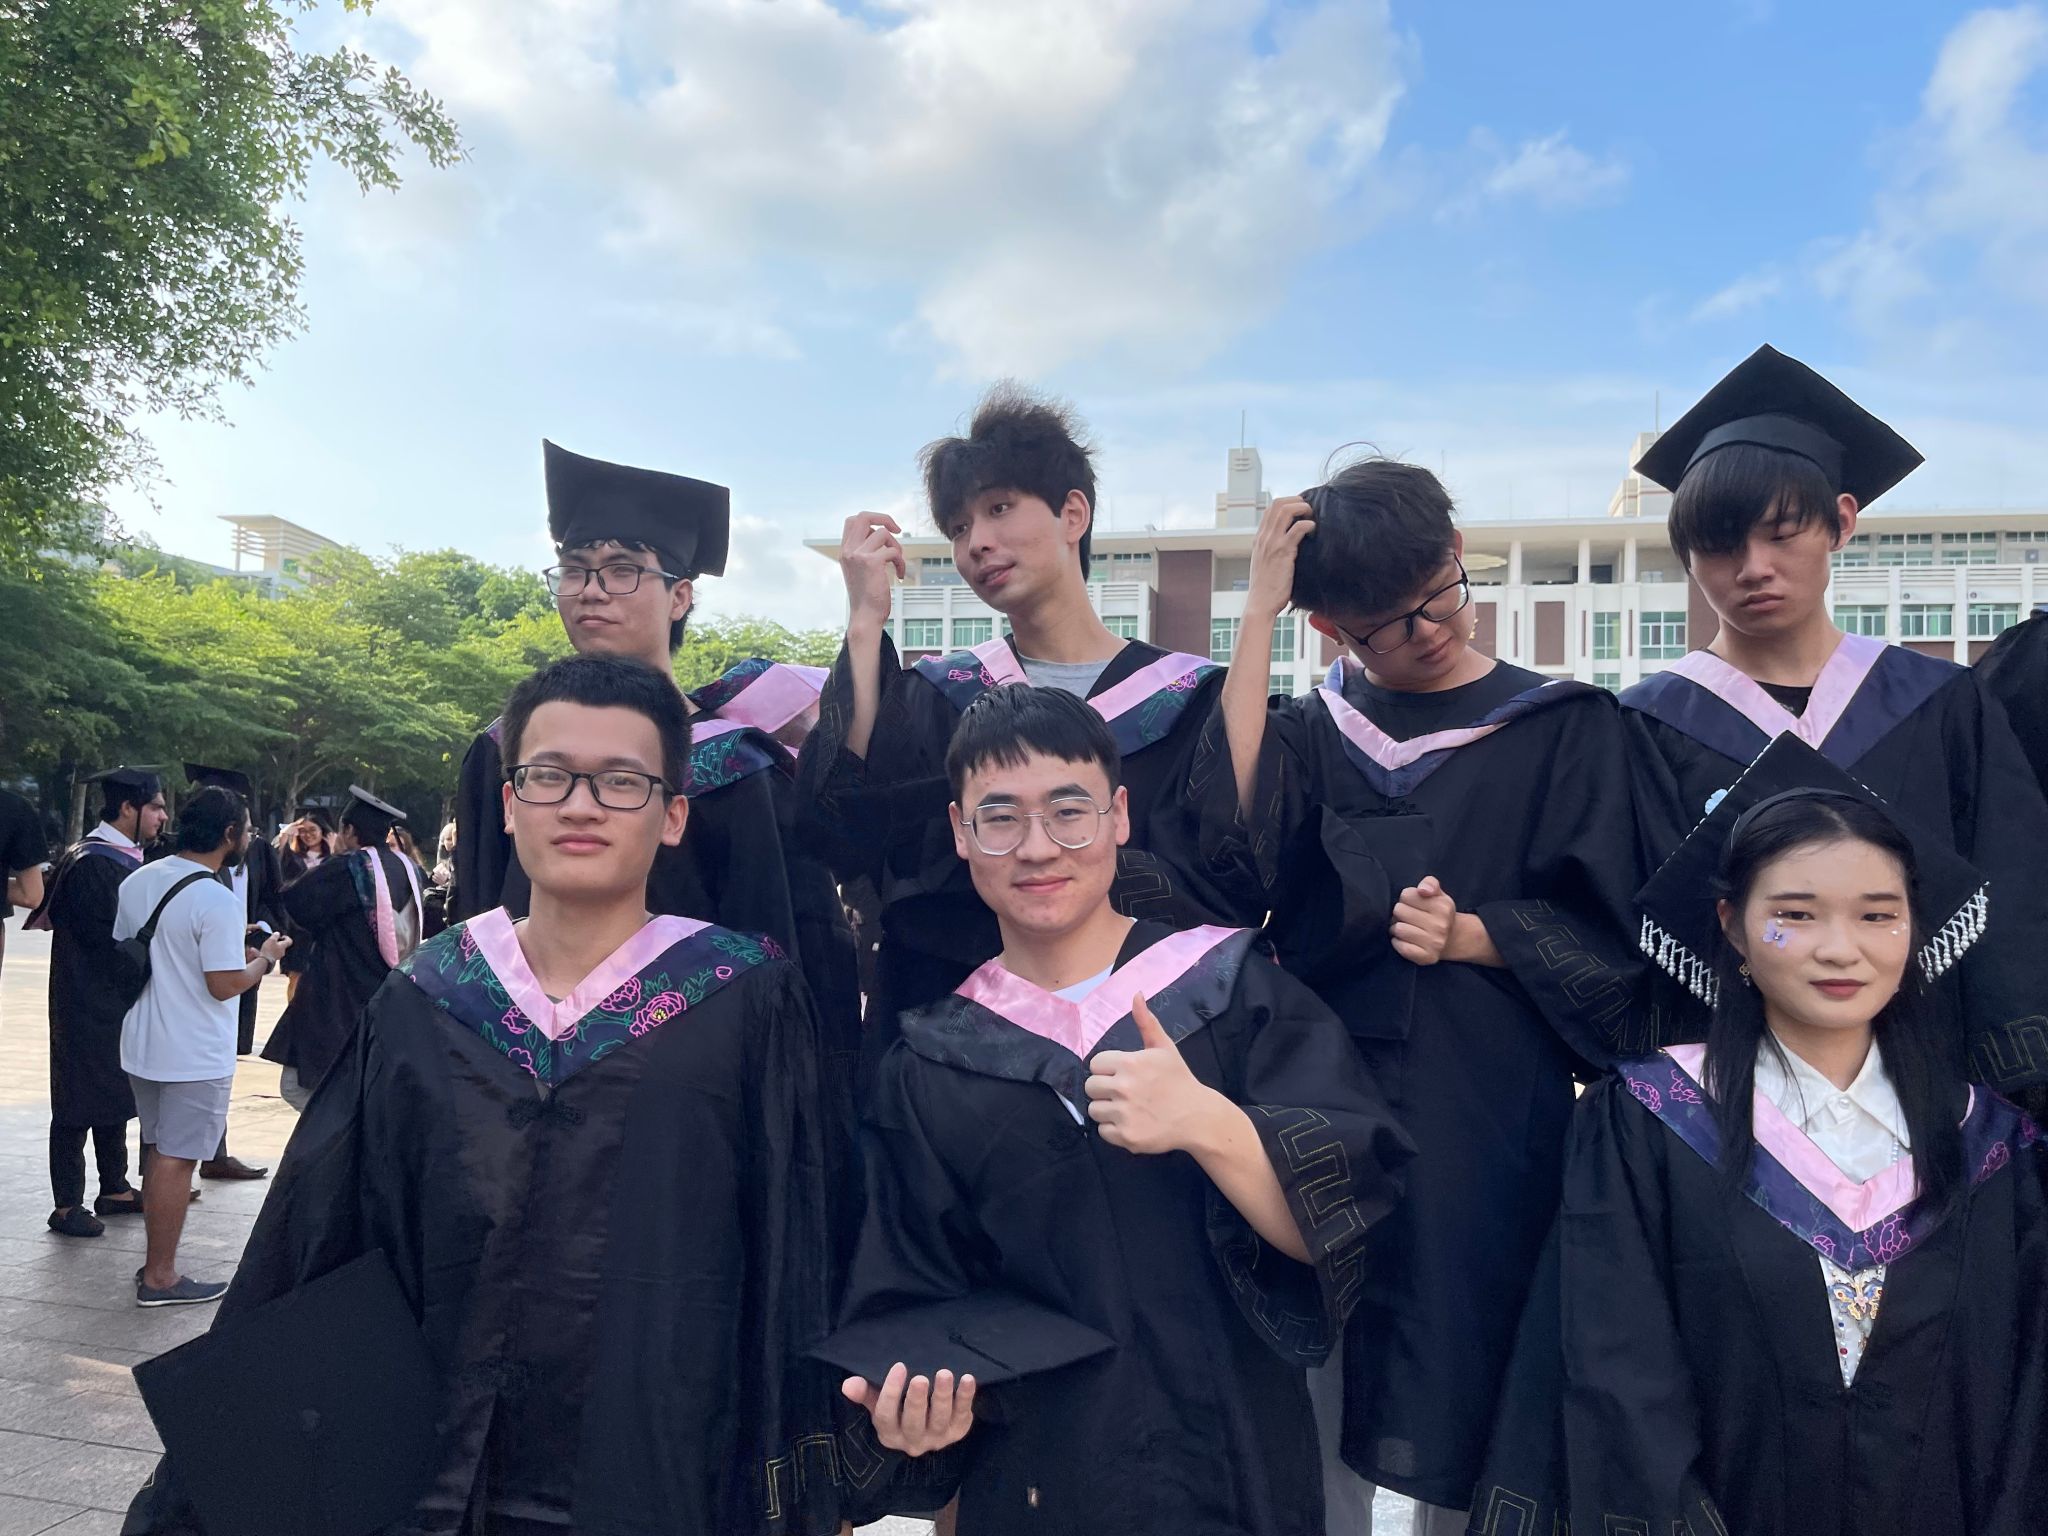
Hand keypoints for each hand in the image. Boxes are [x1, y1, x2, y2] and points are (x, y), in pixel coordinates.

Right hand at [259, 932, 292, 966]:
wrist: (265, 962)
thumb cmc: (269, 950)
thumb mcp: (271, 940)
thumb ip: (275, 936)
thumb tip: (278, 933)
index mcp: (283, 946)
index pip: (289, 941)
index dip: (287, 937)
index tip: (281, 936)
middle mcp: (282, 952)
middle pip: (283, 945)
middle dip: (278, 942)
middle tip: (272, 940)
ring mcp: (278, 956)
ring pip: (277, 950)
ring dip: (273, 947)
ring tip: (266, 945)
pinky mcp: (273, 960)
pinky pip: (272, 954)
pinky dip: (268, 951)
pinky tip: (261, 950)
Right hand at [840, 512, 905, 629]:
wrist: (865, 617)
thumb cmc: (867, 597)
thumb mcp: (860, 570)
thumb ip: (866, 552)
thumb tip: (882, 534)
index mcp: (845, 551)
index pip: (853, 521)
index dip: (872, 519)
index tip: (886, 529)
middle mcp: (848, 550)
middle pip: (863, 516)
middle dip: (884, 518)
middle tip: (897, 530)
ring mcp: (858, 555)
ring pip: (883, 533)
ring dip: (896, 546)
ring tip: (897, 563)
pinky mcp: (871, 562)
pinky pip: (893, 551)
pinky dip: (901, 562)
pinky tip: (900, 575)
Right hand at [841, 1363, 975, 1456]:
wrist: (928, 1426)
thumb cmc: (899, 1408)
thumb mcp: (879, 1402)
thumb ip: (865, 1392)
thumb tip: (848, 1384)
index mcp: (889, 1433)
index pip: (885, 1416)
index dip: (890, 1392)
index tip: (899, 1367)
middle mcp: (912, 1441)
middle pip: (914, 1422)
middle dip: (917, 1400)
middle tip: (921, 1378)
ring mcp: (937, 1438)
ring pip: (940, 1420)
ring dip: (943, 1396)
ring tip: (944, 1374)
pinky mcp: (958, 1431)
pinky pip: (963, 1415)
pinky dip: (966, 1398)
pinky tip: (967, 1379)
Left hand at [1085, 994, 1216, 1154]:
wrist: (1197, 1116)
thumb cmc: (1178, 1080)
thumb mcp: (1164, 1048)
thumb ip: (1146, 1022)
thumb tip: (1136, 994)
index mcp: (1130, 1063)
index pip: (1096, 1064)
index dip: (1108, 1069)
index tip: (1123, 1075)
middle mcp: (1124, 1088)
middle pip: (1090, 1087)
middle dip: (1104, 1089)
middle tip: (1124, 1093)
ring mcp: (1124, 1114)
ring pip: (1094, 1110)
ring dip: (1107, 1110)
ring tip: (1127, 1108)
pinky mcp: (1126, 1137)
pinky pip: (1103, 1132)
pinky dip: (1114, 1130)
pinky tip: (1131, 1123)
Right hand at [1245, 494, 1314, 621]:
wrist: (1260, 604)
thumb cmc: (1266, 589)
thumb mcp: (1265, 565)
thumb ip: (1273, 552)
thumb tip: (1289, 546)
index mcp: (1259, 539)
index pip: (1270, 509)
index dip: (1287, 503)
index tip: (1300, 509)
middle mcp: (1264, 537)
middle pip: (1278, 504)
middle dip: (1296, 501)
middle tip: (1309, 510)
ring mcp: (1272, 543)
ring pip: (1286, 510)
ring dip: (1303, 508)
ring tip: (1312, 516)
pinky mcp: (1283, 551)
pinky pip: (1298, 528)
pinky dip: (1309, 524)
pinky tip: (1314, 530)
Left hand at [1391, 876, 1456, 964]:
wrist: (1453, 939)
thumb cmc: (1439, 913)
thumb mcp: (1438, 894)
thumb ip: (1430, 883)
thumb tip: (1423, 890)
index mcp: (1443, 907)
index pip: (1406, 894)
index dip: (1407, 898)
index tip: (1414, 904)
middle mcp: (1441, 926)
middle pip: (1399, 911)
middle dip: (1400, 912)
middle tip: (1408, 917)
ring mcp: (1434, 943)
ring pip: (1398, 929)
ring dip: (1397, 928)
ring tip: (1406, 927)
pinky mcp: (1426, 957)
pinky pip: (1401, 947)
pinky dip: (1398, 942)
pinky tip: (1405, 940)